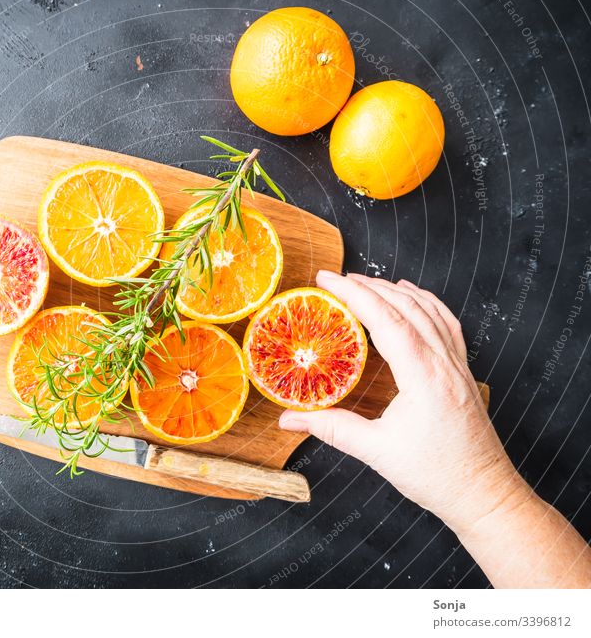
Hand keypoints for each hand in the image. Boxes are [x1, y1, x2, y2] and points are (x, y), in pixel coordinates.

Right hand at [279, 270, 526, 532]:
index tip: (328, 279)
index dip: (354, 294)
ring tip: (368, 282)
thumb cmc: (437, 476)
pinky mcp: (463, 373)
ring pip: (430, 310)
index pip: (386, 319)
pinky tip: (414, 299)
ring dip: (397, 291)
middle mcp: (445, 363)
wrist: (484, 495)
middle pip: (407, 306)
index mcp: (424, 377)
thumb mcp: (376, 452)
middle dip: (370, 286)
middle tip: (338, 279)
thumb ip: (331, 429)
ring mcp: (458, 366)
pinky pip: (447, 324)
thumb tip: (289, 420)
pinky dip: (426, 303)